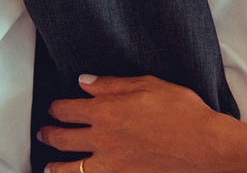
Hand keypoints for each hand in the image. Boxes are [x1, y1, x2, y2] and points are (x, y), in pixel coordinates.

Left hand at [41, 75, 231, 172]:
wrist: (203, 146)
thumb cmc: (182, 112)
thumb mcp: (149, 85)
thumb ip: (112, 84)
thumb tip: (84, 82)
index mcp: (107, 111)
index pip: (68, 109)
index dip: (57, 107)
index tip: (54, 107)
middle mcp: (102, 139)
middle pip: (62, 138)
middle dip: (49, 133)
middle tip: (44, 132)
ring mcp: (110, 163)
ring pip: (70, 168)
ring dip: (56, 166)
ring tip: (49, 166)